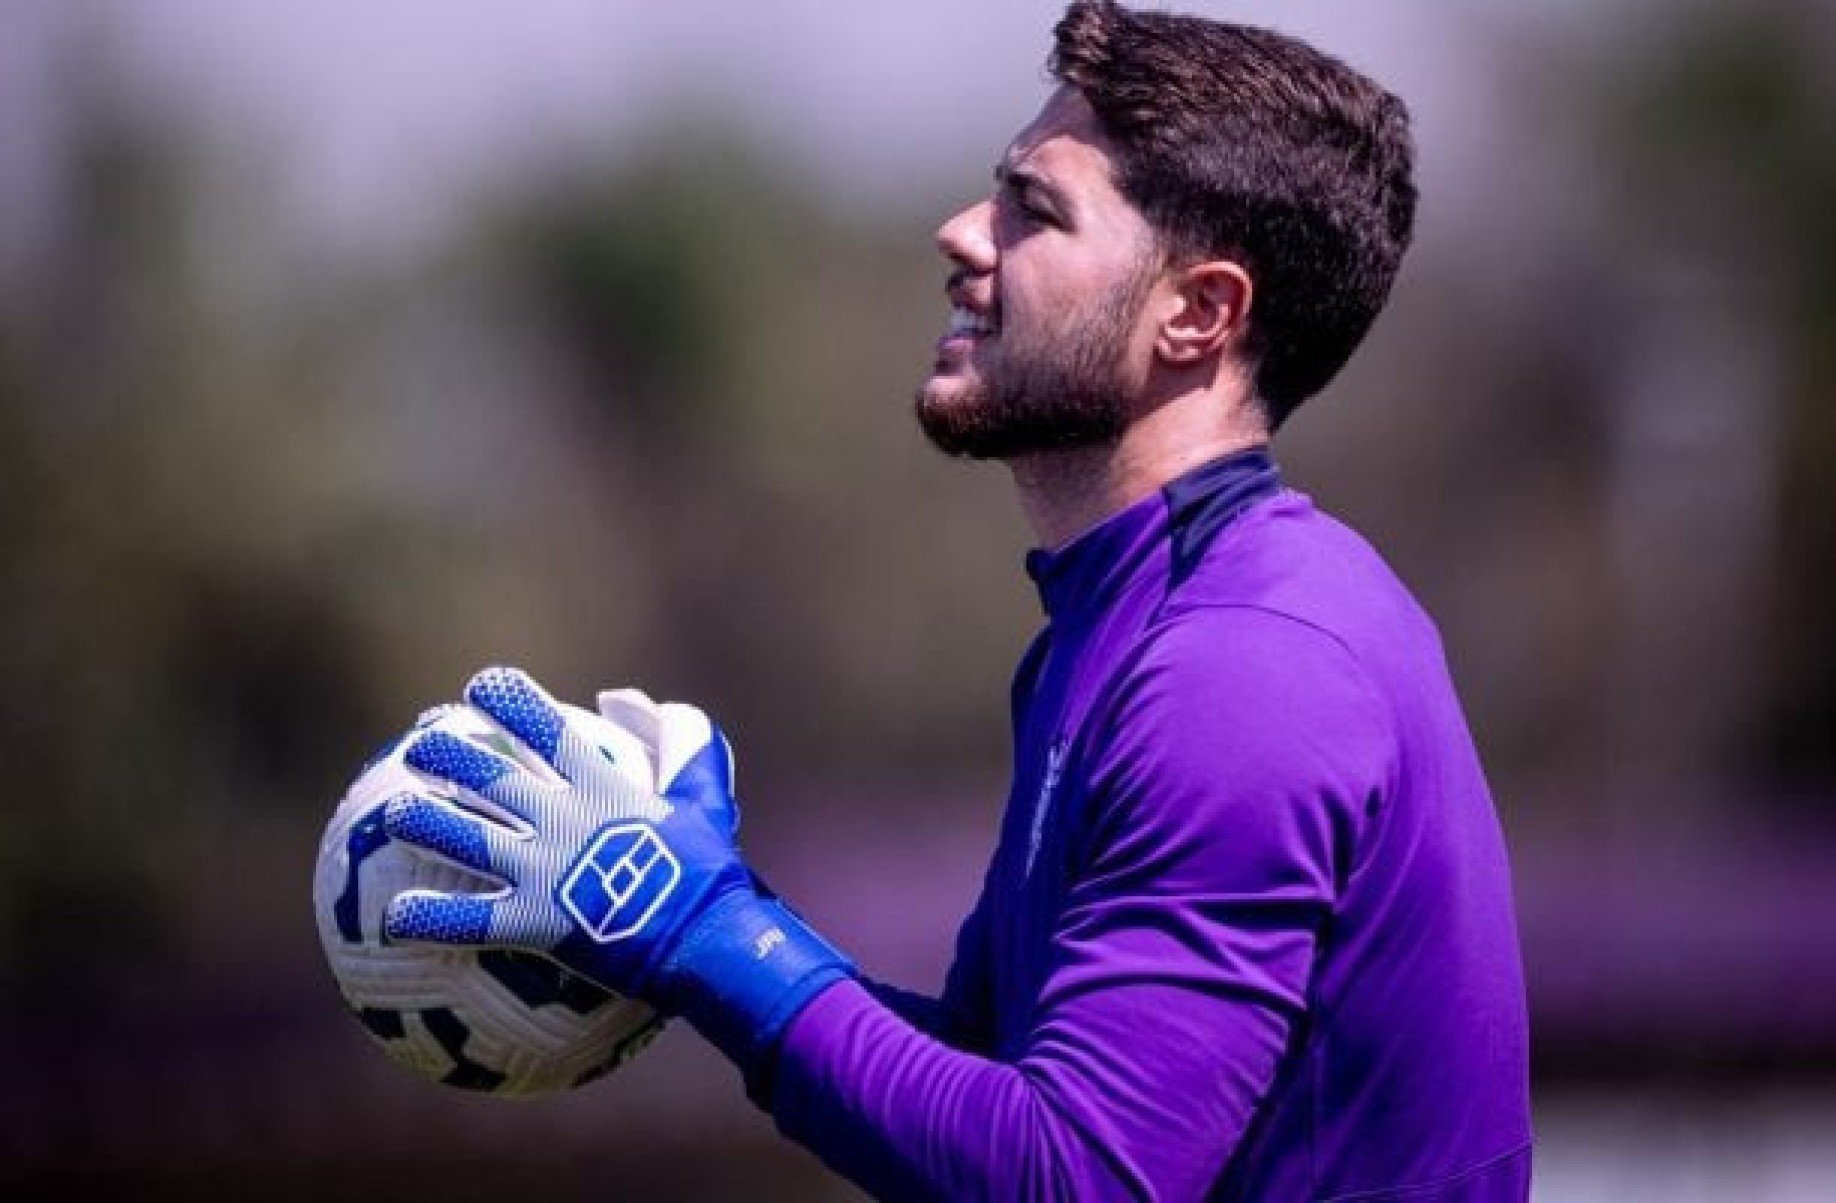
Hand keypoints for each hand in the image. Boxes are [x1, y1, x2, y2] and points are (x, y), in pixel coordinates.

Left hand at [379, 667, 851, 1069]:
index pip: (546, 728)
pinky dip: (426, 918)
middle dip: (449, 755)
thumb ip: (680, 737)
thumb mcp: (706, 794)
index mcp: (602, 786)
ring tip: (395, 813)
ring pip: (464, 838)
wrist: (708, 942)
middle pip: (491, 776)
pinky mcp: (532, 924)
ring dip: (423, 822)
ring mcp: (543, 871)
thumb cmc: (710, 871)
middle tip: (419, 747)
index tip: (479, 688)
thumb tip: (620, 697)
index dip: (509, 701)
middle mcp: (563, 820)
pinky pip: (466, 921)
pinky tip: (391, 916)